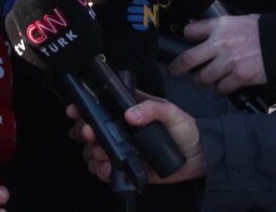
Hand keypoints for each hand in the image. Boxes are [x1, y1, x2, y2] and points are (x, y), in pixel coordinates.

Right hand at [66, 95, 205, 184]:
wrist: (201, 157)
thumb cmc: (185, 129)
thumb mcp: (171, 112)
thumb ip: (152, 110)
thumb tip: (129, 115)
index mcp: (128, 110)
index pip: (101, 106)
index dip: (84, 107)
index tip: (74, 111)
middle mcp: (121, 129)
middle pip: (92, 129)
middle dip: (84, 132)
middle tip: (88, 135)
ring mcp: (123, 148)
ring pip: (94, 150)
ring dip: (91, 153)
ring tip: (100, 156)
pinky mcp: (128, 166)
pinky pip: (106, 169)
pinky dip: (100, 170)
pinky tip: (105, 169)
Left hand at [168, 16, 265, 93]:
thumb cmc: (260, 30)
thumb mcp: (236, 21)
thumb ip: (218, 28)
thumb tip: (202, 34)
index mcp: (218, 27)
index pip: (190, 31)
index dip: (186, 37)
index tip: (185, 43)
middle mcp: (220, 44)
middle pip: (188, 59)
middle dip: (177, 68)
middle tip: (173, 72)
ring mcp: (229, 62)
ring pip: (203, 78)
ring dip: (200, 81)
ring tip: (202, 81)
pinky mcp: (240, 77)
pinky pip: (221, 88)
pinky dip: (219, 89)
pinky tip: (222, 86)